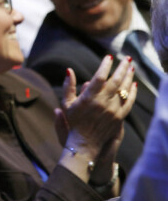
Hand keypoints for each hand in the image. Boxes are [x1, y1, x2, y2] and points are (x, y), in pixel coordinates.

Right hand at [57, 56, 135, 182]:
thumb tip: (69, 70)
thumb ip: (68, 86)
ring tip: (131, 67)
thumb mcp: (66, 104)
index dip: (105, 66)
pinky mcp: (119, 117)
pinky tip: (134, 84)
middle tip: (127, 58)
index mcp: (89, 98)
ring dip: (129, 77)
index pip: (100, 77)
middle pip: (116, 81)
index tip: (109, 57)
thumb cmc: (73, 122)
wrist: (85, 142)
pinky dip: (132, 92)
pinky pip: (129, 101)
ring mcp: (113, 110)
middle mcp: (103, 103)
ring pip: (124, 90)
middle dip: (122, 68)